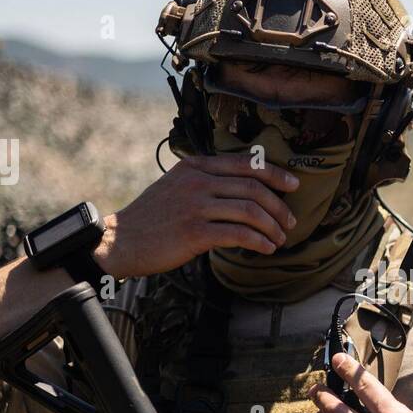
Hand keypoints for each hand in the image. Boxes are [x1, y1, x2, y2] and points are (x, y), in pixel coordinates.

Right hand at [92, 155, 298, 278]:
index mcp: (195, 166)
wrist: (120, 241)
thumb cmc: (151, 218)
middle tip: (290, 221)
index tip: (293, 185)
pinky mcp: (194, 232)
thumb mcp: (176, 186)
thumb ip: (205, 181)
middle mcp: (197, 181)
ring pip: (250, 210)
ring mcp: (196, 206)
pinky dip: (258, 242)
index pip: (245, 163)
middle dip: (278, 206)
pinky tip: (265, 249)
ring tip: (280, 239)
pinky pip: (238, 235)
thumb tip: (242, 191)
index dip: (275, 173)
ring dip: (272, 227)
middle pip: (253, 187)